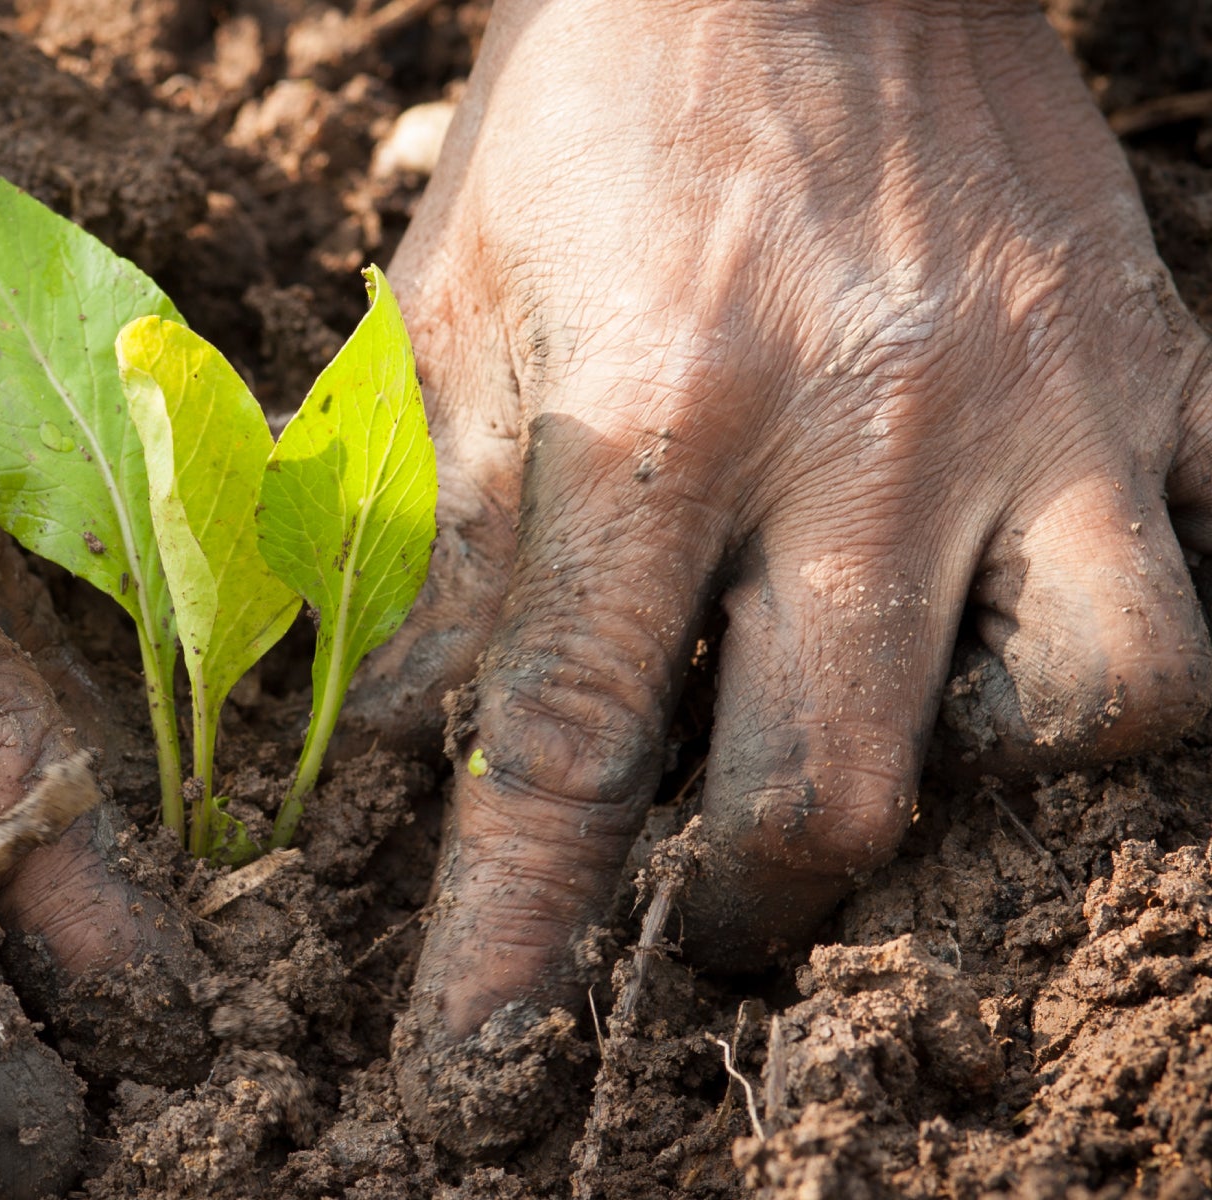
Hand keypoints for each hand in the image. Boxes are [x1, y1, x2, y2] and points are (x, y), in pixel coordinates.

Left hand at [350, 0, 1211, 1149]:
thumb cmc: (594, 118)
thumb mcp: (449, 301)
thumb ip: (414, 522)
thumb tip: (376, 731)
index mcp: (645, 420)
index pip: (565, 745)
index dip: (512, 939)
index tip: (477, 1070)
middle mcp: (858, 435)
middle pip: (830, 788)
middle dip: (751, 910)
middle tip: (703, 913)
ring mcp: (1039, 408)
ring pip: (1094, 709)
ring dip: (984, 798)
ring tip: (893, 759)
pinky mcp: (1160, 363)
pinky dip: (1145, 652)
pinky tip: (1042, 641)